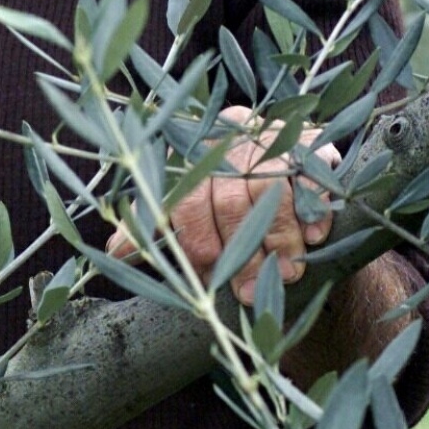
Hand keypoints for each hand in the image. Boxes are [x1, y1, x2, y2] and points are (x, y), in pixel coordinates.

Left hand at [107, 106, 337, 303]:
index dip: (196, 245)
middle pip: (227, 199)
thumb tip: (114, 253)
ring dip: (278, 240)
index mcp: (188, 150)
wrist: (278, 154)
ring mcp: (268, 135)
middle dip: (239, 253)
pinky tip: (314, 237)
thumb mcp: (185, 204)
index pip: (186, 200)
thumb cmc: (220, 189)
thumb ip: (153, 225)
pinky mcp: (309, 140)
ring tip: (286, 275)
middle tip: (247, 293)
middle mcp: (226, 137)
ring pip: (269, 190)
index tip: (208, 280)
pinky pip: (310, 174)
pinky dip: (312, 208)